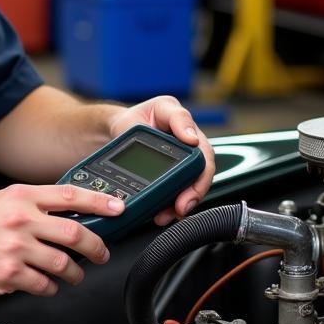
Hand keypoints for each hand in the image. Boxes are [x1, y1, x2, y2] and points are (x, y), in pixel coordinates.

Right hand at [0, 183, 125, 298]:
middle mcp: (20, 220)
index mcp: (19, 197)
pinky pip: (43, 285)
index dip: (100, 202)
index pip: (70, 195)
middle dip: (96, 246)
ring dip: (75, 273)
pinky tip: (49, 285)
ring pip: (63, 263)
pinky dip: (51, 288)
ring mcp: (15, 249)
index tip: (118, 208)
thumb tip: (64, 211)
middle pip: (75, 233)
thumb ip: (30, 204)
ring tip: (75, 275)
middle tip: (101, 253)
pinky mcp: (8, 275)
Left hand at [108, 96, 214, 224]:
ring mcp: (179, 168)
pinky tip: (160, 214)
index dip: (201, 178)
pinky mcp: (167, 179)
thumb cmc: (139, 117)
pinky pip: (173, 196)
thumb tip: (192, 138)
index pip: (205, 159)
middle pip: (199, 180)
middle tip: (179, 208)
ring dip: (178, 207)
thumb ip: (178, 118)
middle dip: (192, 197)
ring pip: (187, 192)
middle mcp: (190, 153)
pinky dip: (168, 208)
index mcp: (192, 136)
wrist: (118, 130)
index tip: (189, 191)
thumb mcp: (161, 107)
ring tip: (165, 215)